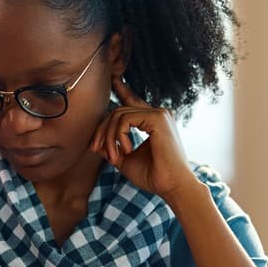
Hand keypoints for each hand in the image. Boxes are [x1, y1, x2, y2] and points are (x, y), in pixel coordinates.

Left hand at [90, 76, 198, 201]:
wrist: (171, 186)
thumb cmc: (152, 176)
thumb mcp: (126, 160)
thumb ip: (112, 148)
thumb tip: (96, 143)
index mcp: (153, 121)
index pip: (133, 102)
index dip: (122, 90)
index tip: (114, 79)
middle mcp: (158, 114)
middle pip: (117, 111)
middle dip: (103, 131)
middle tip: (99, 151)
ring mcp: (159, 114)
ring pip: (119, 114)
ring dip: (109, 137)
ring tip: (113, 157)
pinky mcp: (158, 118)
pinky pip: (125, 119)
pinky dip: (118, 135)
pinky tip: (125, 150)